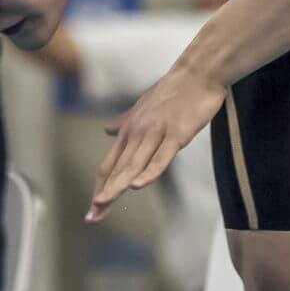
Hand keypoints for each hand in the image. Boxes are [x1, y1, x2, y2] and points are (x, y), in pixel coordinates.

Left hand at [88, 64, 225, 222]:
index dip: (101, 186)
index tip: (93, 208)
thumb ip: (124, 122)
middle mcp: (138, 132)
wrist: (197, 73)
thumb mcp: (142, 107)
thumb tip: (106, 130)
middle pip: (117, 169)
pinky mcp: (177, 134)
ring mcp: (157, 133)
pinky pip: (161, 157)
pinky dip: (148, 171)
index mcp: (130, 130)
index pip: (111, 164)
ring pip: (134, 164)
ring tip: (103, 204)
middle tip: (92, 217)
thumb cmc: (173, 91)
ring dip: (117, 186)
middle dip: (104, 194)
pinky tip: (137, 185)